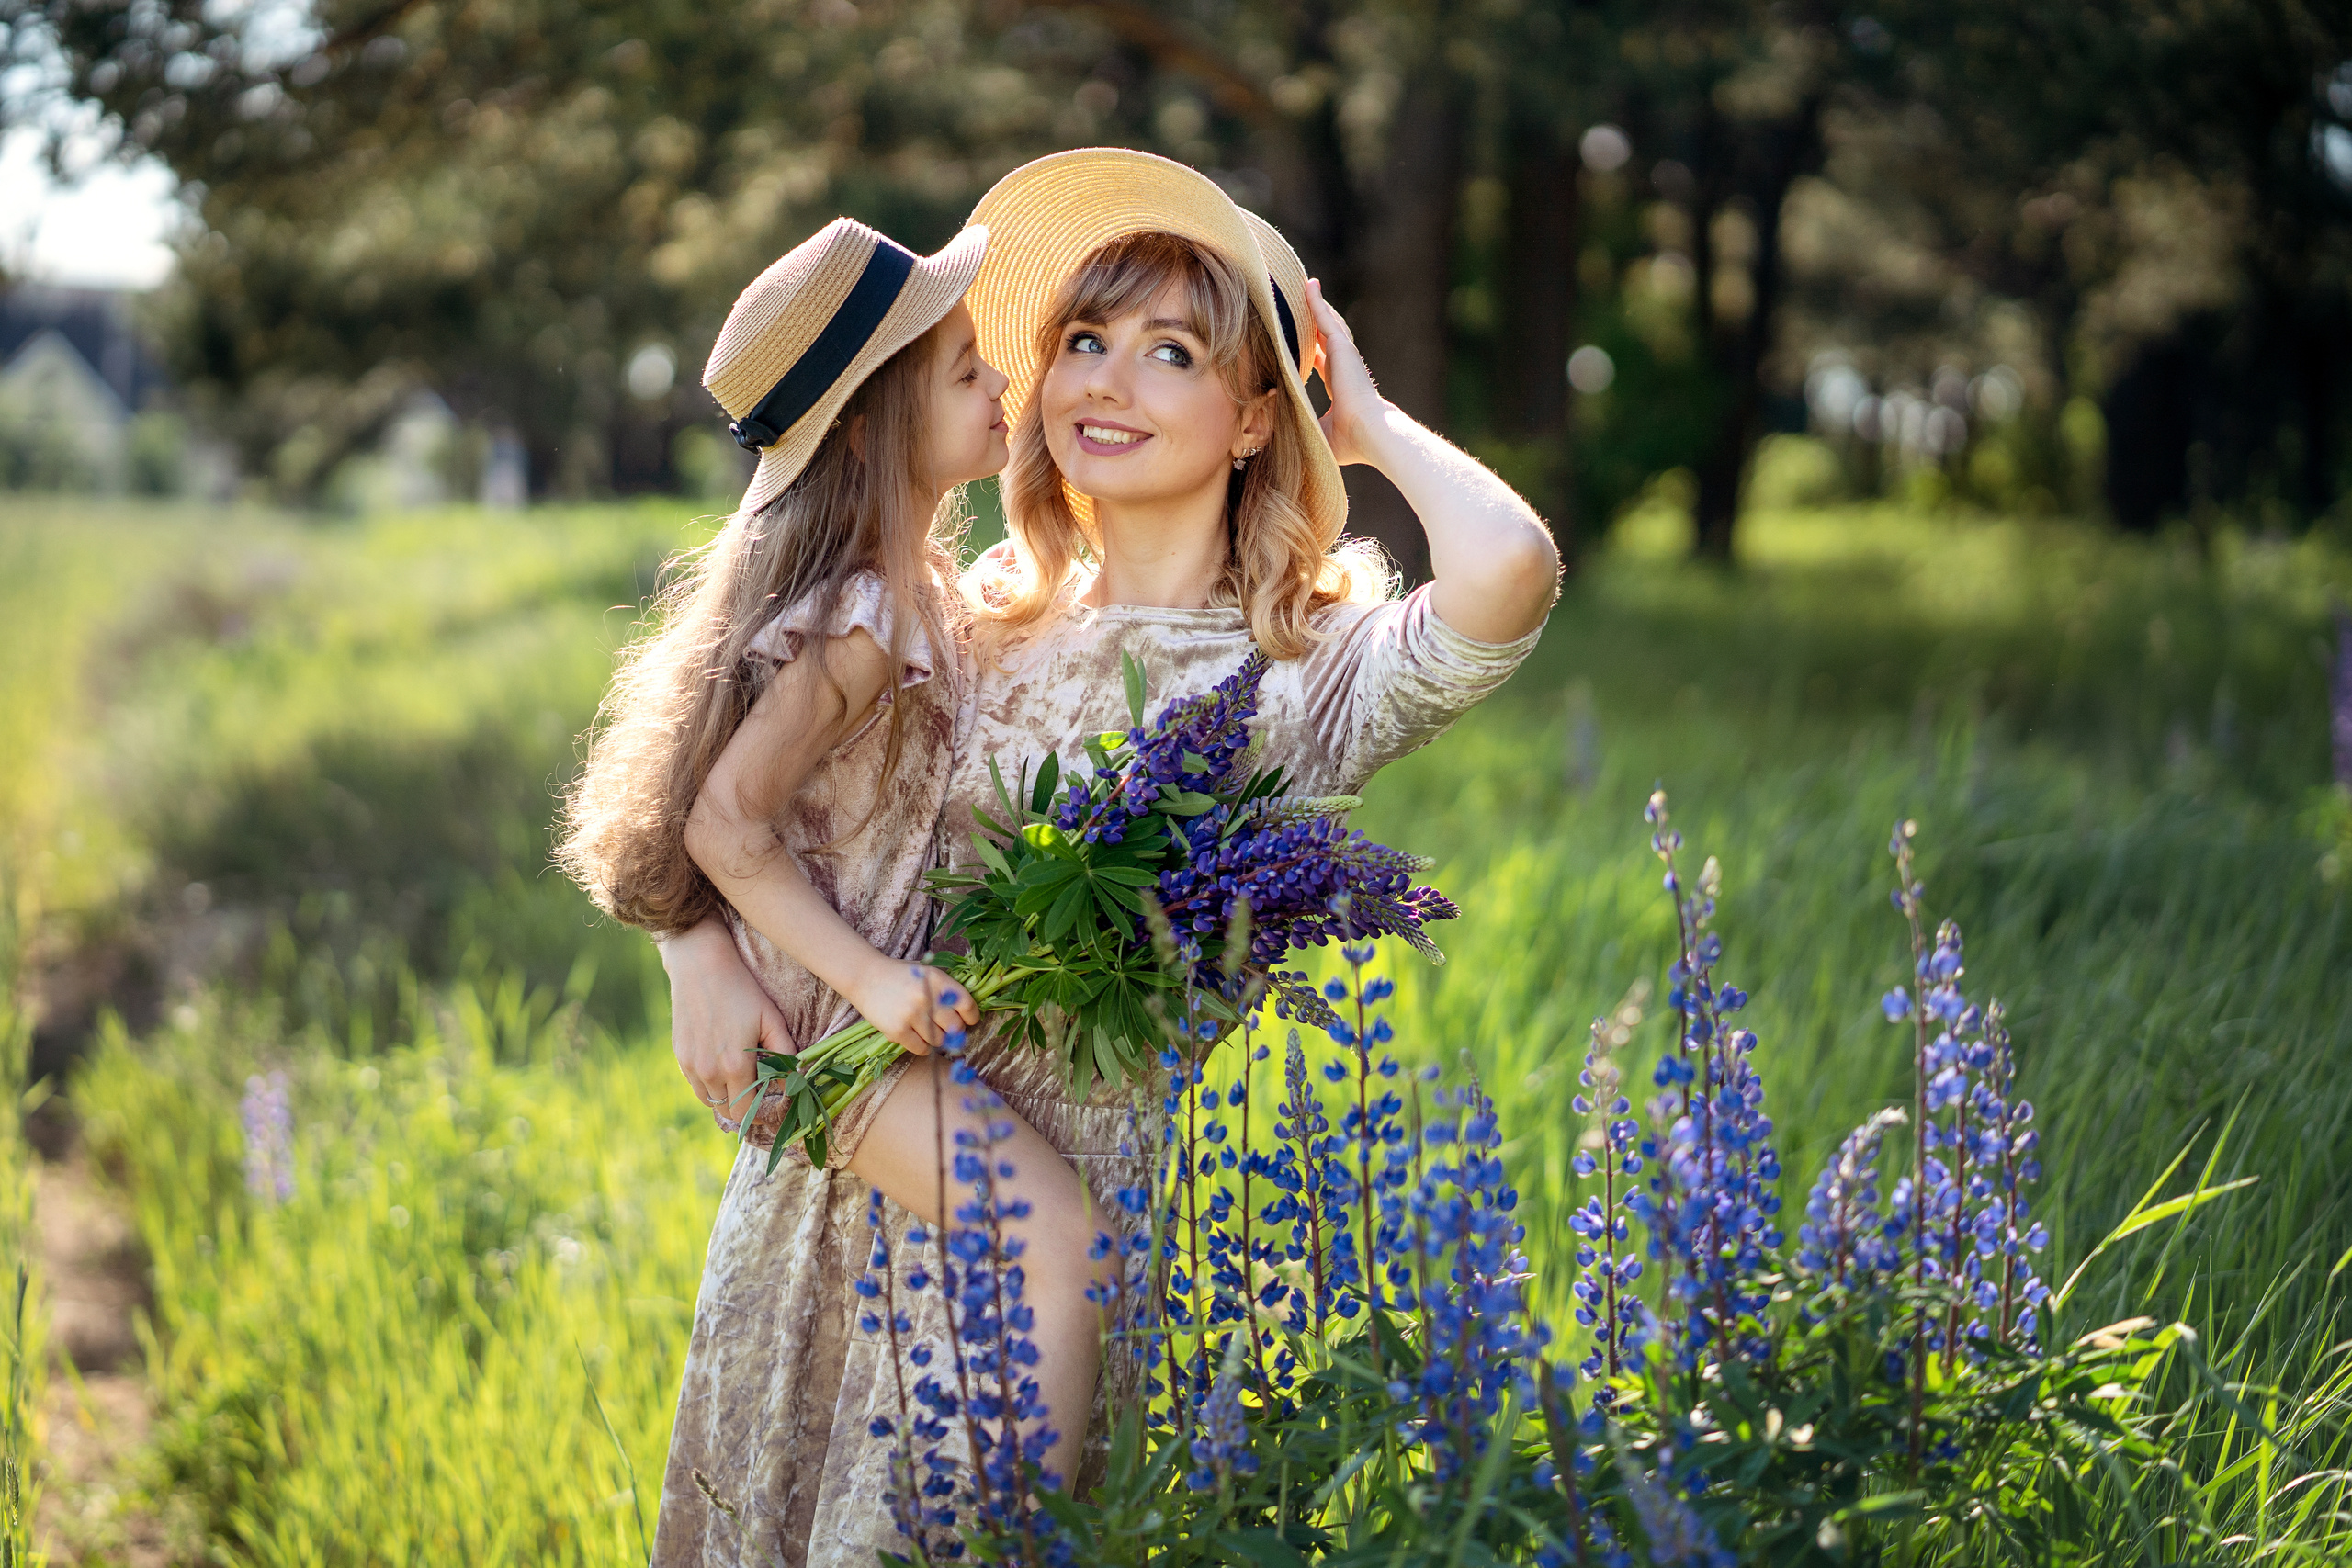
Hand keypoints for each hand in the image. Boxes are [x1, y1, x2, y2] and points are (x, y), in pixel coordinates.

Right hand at [662, 918, 790, 1117]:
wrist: (700, 964)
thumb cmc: (742, 990)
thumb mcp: (771, 1019)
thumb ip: (785, 1054)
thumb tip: (792, 1080)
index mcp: (735, 1066)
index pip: (746, 1111)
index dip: (760, 1115)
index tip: (770, 1106)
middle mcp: (708, 1071)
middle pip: (726, 1111)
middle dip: (744, 1109)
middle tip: (758, 1094)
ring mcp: (690, 1064)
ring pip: (709, 1100)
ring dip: (725, 1098)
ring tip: (741, 1082)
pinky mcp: (680, 1055)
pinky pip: (695, 1084)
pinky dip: (709, 1084)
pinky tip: (722, 1067)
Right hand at [850, 961, 981, 1055]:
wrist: (865, 977)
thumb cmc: (901, 977)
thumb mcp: (927, 974)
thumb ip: (947, 991)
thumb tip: (967, 1018)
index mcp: (937, 980)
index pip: (967, 1005)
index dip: (971, 1017)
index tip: (968, 1021)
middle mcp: (927, 997)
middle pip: (955, 1027)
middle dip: (953, 1030)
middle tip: (943, 1027)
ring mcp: (911, 1014)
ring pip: (939, 1041)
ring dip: (935, 1038)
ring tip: (924, 1028)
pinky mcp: (897, 1030)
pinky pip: (922, 1049)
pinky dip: (922, 1047)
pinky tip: (915, 1036)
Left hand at [1304, 278, 1394, 468]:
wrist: (1369, 433)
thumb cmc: (1349, 441)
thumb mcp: (1318, 431)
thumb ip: (1301, 426)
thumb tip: (1276, 436)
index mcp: (1340, 387)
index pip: (1322, 363)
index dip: (1312, 352)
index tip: (1300, 344)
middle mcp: (1343, 367)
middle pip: (1325, 338)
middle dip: (1315, 322)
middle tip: (1302, 305)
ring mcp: (1344, 355)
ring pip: (1327, 323)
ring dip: (1316, 305)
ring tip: (1304, 286)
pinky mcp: (1342, 347)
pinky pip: (1325, 318)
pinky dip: (1316, 301)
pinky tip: (1308, 285)